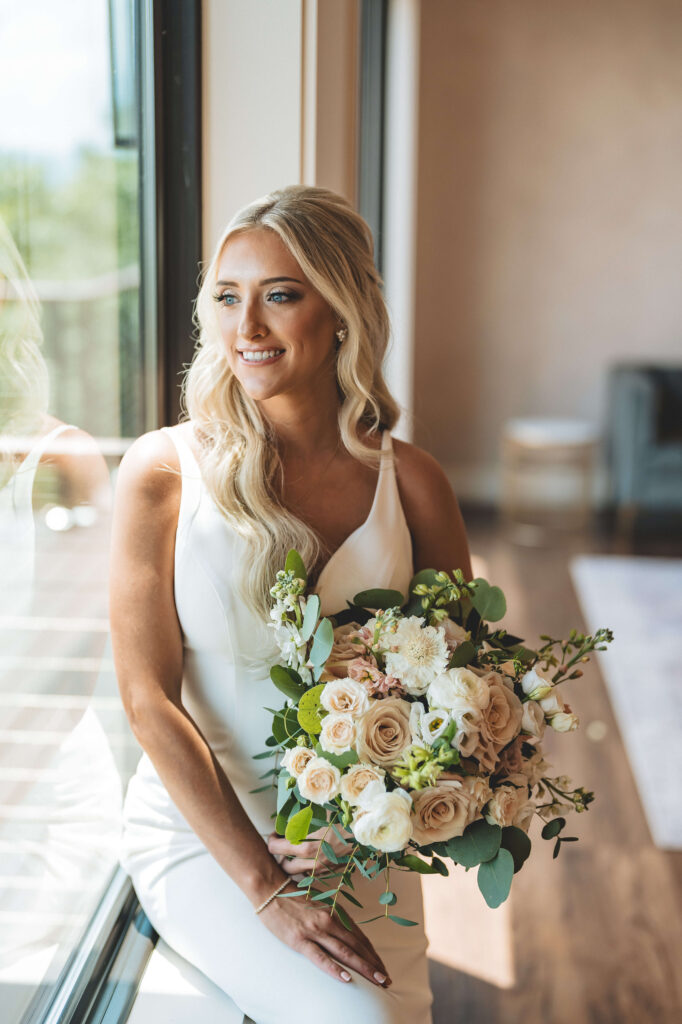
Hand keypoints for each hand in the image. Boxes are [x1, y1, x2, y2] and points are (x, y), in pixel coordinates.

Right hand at [258, 876, 391, 988]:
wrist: (271, 889)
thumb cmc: (294, 897)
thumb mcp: (319, 905)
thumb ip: (334, 918)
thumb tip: (348, 935)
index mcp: (335, 912)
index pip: (360, 937)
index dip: (373, 954)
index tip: (383, 967)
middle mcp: (329, 921)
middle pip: (357, 946)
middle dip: (374, 964)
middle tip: (387, 980)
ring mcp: (315, 931)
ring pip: (345, 952)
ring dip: (364, 968)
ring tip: (377, 980)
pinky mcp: (300, 940)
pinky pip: (320, 957)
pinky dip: (335, 968)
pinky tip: (347, 978)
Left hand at [267, 822, 353, 874]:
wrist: (365, 837)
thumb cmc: (343, 823)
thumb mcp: (320, 819)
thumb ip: (302, 823)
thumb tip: (289, 822)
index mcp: (307, 846)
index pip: (276, 849)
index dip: (271, 841)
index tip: (274, 834)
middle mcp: (312, 862)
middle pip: (284, 868)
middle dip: (280, 857)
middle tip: (282, 845)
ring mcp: (321, 871)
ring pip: (297, 874)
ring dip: (293, 864)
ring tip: (295, 852)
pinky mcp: (330, 874)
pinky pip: (311, 874)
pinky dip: (307, 867)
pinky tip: (310, 856)